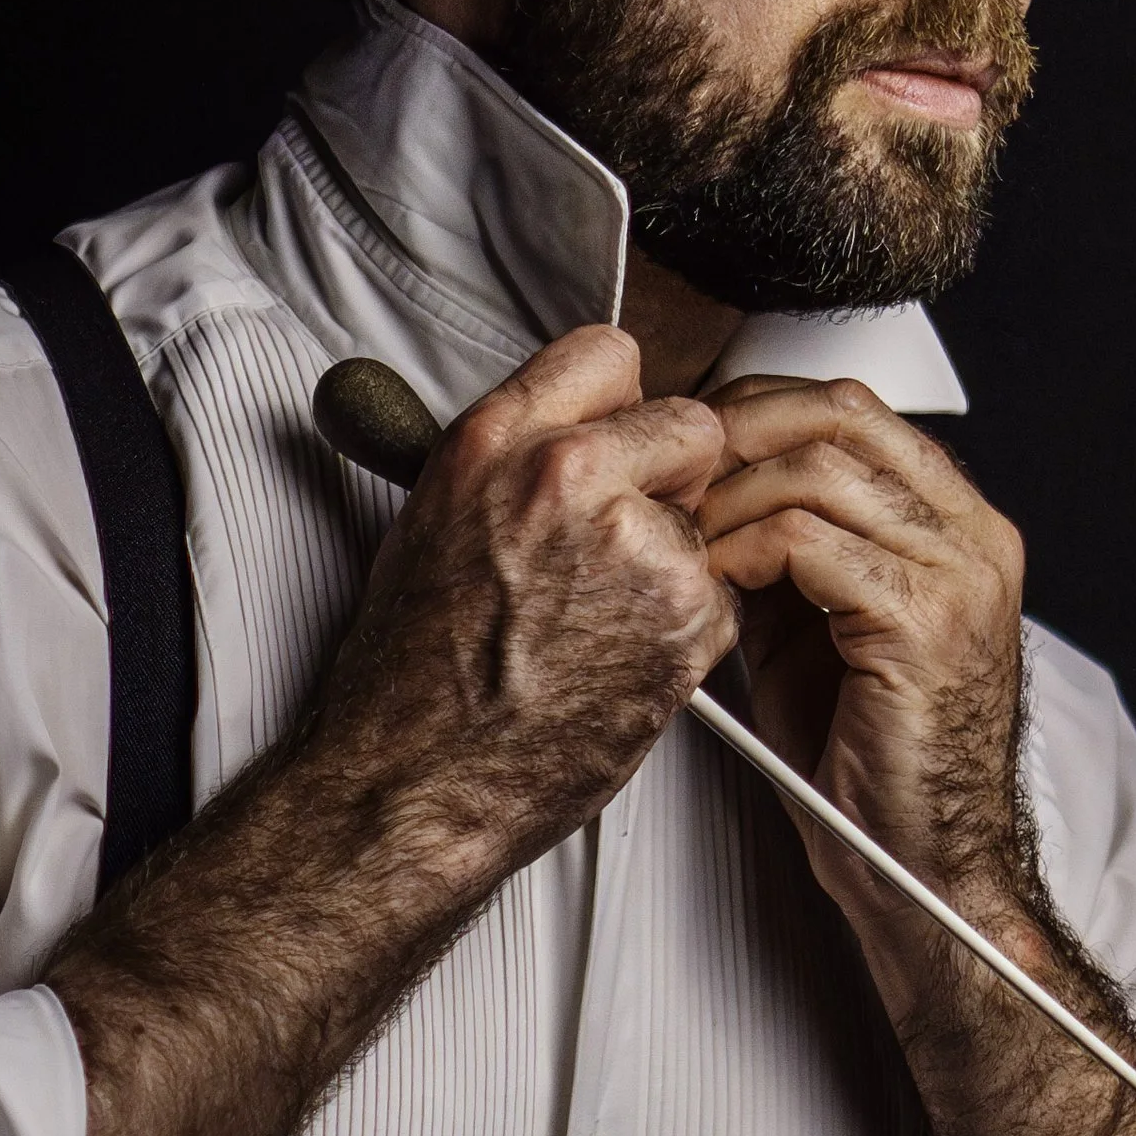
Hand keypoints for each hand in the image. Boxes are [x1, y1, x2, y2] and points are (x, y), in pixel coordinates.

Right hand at [314, 326, 734, 885]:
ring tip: (602, 615)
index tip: (617, 435)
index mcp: (497, 441)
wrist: (416, 781)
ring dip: (676, 559)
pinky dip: (688, 626)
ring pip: (711, 514)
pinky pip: (723, 592)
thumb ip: (513, 459)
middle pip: (688, 423)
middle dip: (671, 475)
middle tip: (627, 534)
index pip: (609, 354)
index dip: (621, 402)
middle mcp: (567, 477)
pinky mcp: (681, 613)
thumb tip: (570, 430)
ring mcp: (633, 543)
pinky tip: (621, 656)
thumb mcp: (435, 520)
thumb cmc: (412, 675)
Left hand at [695, 375, 1028, 935]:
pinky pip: (806, 542)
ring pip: (815, 469)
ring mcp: (958, 572)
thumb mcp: (822, 623)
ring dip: (728, 497)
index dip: (756, 409)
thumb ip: (789, 547)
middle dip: (733, 436)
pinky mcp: (924, 620)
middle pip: (836, 416)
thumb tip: (709, 486)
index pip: (850, 408)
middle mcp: (973, 534)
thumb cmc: (869, 757)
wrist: (921, 863)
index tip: (688, 443)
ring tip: (683, 537)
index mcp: (959, 523)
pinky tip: (714, 581)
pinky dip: (741, 551)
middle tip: (670, 478)